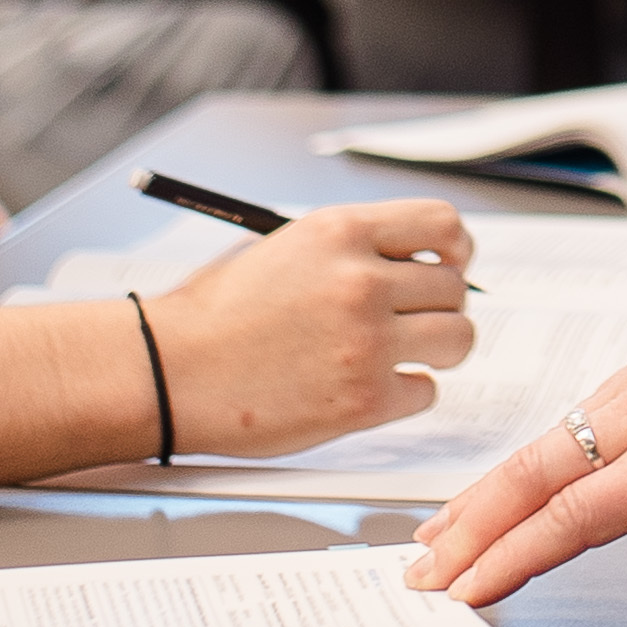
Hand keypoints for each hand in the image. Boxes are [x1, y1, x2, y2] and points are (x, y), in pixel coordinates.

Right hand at [151, 202, 480, 454]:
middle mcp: (362, 281)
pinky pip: (426, 392)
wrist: (170, 371)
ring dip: (437, 350)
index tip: (449, 264)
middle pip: (454, 288)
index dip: (455, 249)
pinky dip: (406, 393)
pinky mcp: (364, 401)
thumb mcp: (284, 246)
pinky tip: (370, 389)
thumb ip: (350, 248)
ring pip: (457, 339)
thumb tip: (410, 258)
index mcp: (341, 233)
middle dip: (439, 305)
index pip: (442, 225)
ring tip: (402, 355)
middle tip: (413, 321)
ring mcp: (368, 342)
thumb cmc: (214, 314)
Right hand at [411, 77, 626, 626]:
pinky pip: (573, 413)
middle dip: (473, 531)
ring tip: (447, 529)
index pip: (580, 517)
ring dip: (490, 493)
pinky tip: (527, 465)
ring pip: (548, 444)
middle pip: (538, 480)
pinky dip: (530, 451)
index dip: (517, 560)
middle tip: (419, 572)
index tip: (468, 593)